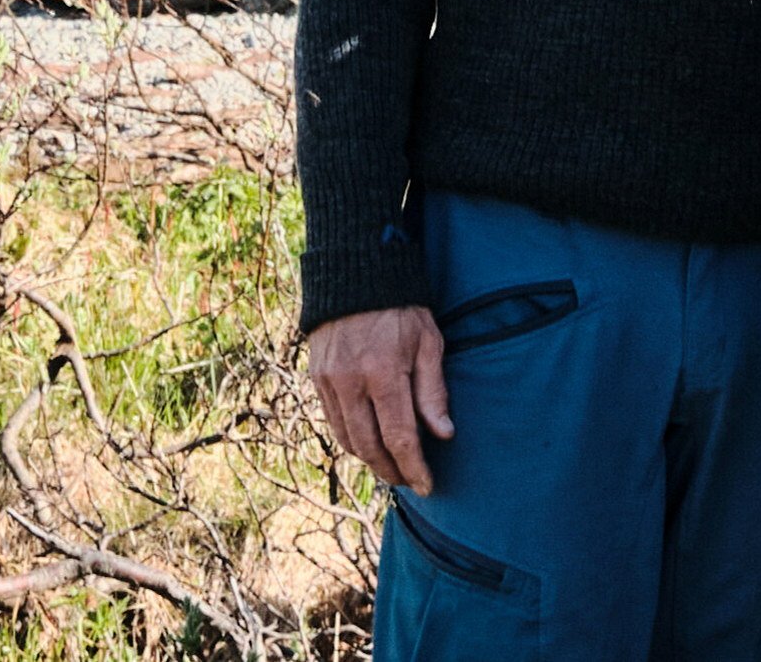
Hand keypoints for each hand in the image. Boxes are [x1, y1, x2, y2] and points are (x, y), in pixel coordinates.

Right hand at [304, 308, 451, 496]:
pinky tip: (369, 442)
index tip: (427, 486)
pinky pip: (334, 422)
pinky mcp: (317, 378)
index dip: (413, 468)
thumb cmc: (400, 308)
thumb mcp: (428, 342)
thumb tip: (443, 435)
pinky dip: (352, 440)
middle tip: (410, 482)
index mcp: (384, 372)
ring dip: (371, 460)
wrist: (355, 274)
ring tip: (392, 467)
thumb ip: (433, 391)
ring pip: (348, 440)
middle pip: (370, 446)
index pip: (399, 437)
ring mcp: (330, 381)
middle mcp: (351, 382)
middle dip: (392, 471)